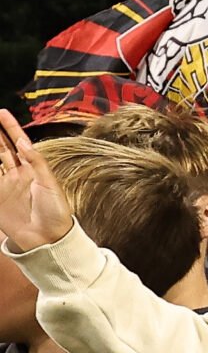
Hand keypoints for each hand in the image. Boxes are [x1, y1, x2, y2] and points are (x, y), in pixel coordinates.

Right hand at [0, 110, 75, 252]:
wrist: (49, 239)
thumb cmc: (57, 213)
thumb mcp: (50, 184)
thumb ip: (37, 163)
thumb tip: (24, 142)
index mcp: (33, 170)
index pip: (19, 143)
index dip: (10, 128)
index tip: (2, 113)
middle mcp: (18, 175)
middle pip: (2, 148)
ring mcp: (5, 186)